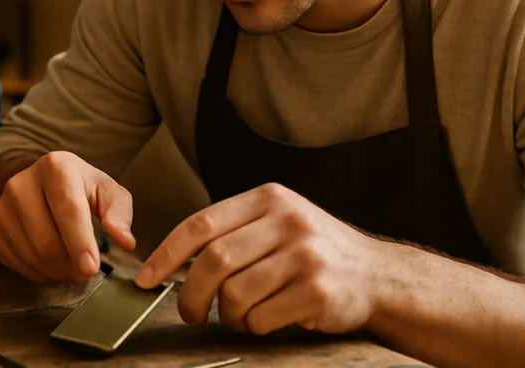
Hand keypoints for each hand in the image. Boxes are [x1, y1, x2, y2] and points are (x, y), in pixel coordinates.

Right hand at [0, 151, 135, 283]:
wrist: (42, 184)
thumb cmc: (81, 188)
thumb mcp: (107, 191)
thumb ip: (119, 213)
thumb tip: (125, 241)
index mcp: (54, 167)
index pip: (67, 209)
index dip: (79, 242)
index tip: (91, 269)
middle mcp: (20, 184)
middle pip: (47, 240)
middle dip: (71, 265)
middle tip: (88, 270)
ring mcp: (2, 208)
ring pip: (32, 256)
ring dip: (58, 272)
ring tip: (73, 266)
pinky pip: (18, 264)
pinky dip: (40, 273)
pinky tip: (53, 263)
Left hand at [135, 183, 392, 334]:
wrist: (378, 276)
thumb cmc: (313, 252)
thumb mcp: (277, 223)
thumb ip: (232, 232)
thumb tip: (168, 262)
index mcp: (268, 198)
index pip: (200, 224)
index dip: (166, 254)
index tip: (145, 278)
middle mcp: (287, 221)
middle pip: (213, 261)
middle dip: (191, 294)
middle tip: (190, 313)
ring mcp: (306, 255)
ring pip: (235, 293)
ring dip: (228, 315)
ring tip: (240, 317)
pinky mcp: (319, 290)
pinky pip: (263, 317)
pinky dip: (255, 326)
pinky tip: (268, 321)